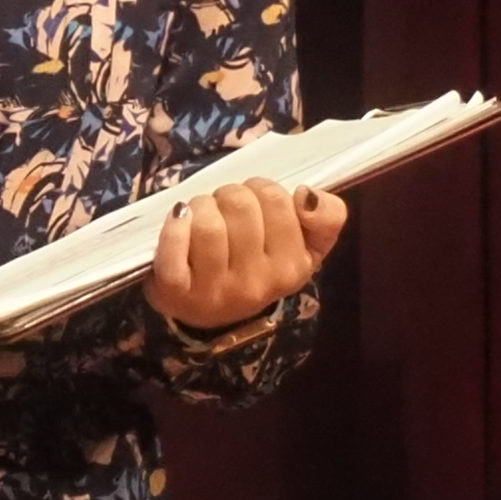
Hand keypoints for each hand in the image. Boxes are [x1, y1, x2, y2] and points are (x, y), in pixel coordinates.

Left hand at [145, 178, 348, 330]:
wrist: (208, 310)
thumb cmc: (256, 264)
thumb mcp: (305, 246)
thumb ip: (326, 217)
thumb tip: (305, 194)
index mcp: (294, 267)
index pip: (276, 199)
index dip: (260, 189)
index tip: (256, 202)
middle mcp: (258, 283)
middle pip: (239, 204)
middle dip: (227, 195)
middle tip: (223, 209)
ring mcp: (217, 290)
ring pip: (208, 222)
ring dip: (199, 206)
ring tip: (200, 216)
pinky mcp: (177, 292)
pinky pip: (174, 246)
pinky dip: (174, 226)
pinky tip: (178, 219)